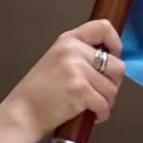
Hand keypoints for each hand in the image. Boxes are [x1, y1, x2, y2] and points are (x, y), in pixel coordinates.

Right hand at [0, 19, 125, 137]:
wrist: (24, 111)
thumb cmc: (43, 90)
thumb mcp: (59, 61)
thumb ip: (83, 56)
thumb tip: (113, 62)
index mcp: (69, 40)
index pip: (103, 28)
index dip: (116, 45)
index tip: (113, 59)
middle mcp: (73, 50)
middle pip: (118, 67)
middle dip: (112, 84)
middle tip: (98, 92)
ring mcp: (77, 69)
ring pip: (112, 89)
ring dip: (106, 101)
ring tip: (90, 105)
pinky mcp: (80, 89)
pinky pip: (105, 104)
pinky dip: (101, 114)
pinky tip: (90, 114)